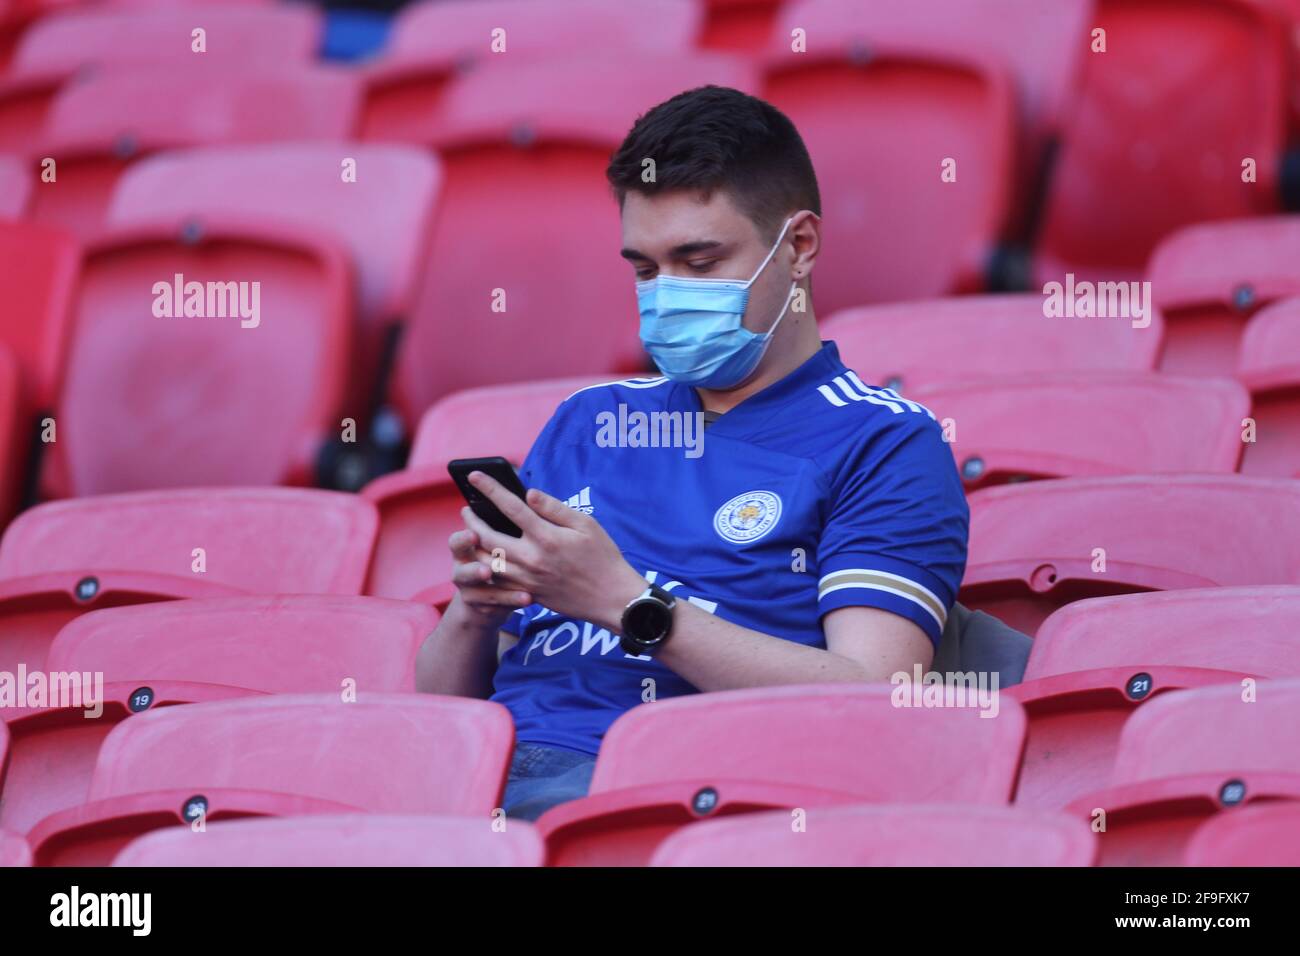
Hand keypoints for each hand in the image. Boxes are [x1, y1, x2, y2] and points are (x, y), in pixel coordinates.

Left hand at [460, 470, 647, 632]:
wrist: (612, 598)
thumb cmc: (603, 557)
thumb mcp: (586, 524)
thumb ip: (554, 508)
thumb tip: (528, 494)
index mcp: (546, 537)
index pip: (510, 507)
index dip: (489, 489)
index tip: (474, 477)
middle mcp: (532, 559)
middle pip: (488, 537)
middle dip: (472, 521)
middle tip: (466, 510)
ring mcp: (527, 580)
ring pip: (486, 562)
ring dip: (473, 546)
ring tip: (469, 533)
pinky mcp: (528, 594)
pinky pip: (498, 582)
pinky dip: (485, 570)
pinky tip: (482, 559)